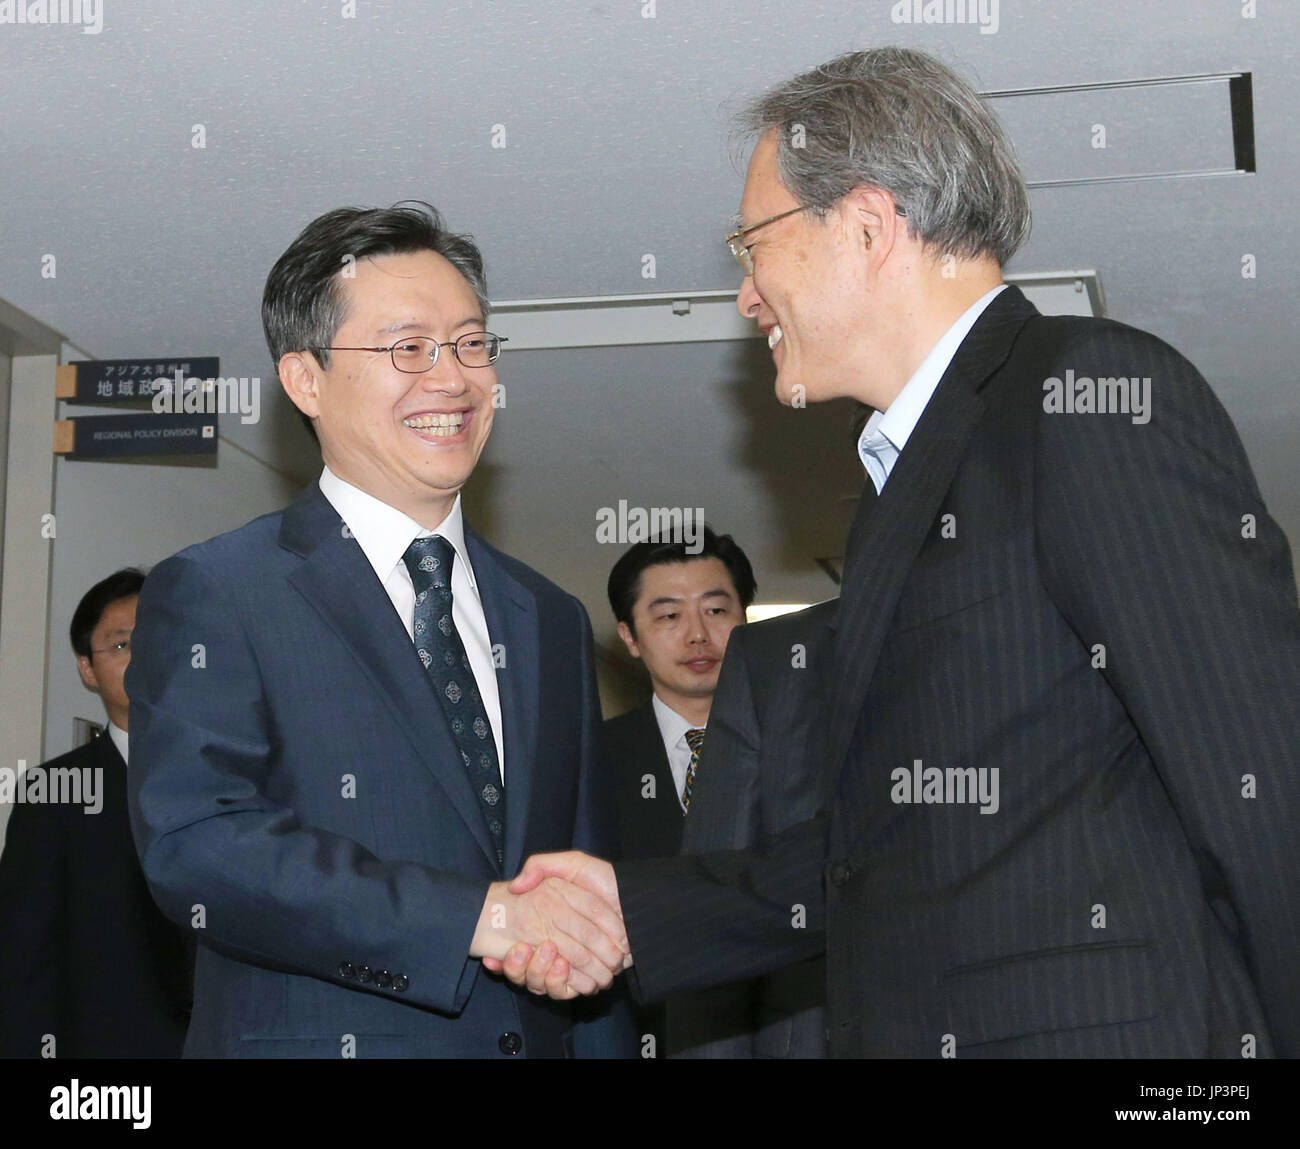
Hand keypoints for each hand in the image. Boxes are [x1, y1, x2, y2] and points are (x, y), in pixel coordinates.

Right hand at [470, 874, 626, 996]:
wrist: (642, 903)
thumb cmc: (607, 882)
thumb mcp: (573, 864)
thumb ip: (541, 867)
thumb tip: (514, 886)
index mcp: (548, 925)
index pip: (518, 948)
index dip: (506, 953)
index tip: (491, 955)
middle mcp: (555, 949)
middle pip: (526, 969)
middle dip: (519, 966)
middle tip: (520, 950)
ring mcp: (571, 966)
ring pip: (542, 983)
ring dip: (539, 973)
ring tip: (547, 953)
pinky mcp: (586, 979)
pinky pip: (565, 990)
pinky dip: (560, 983)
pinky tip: (561, 967)